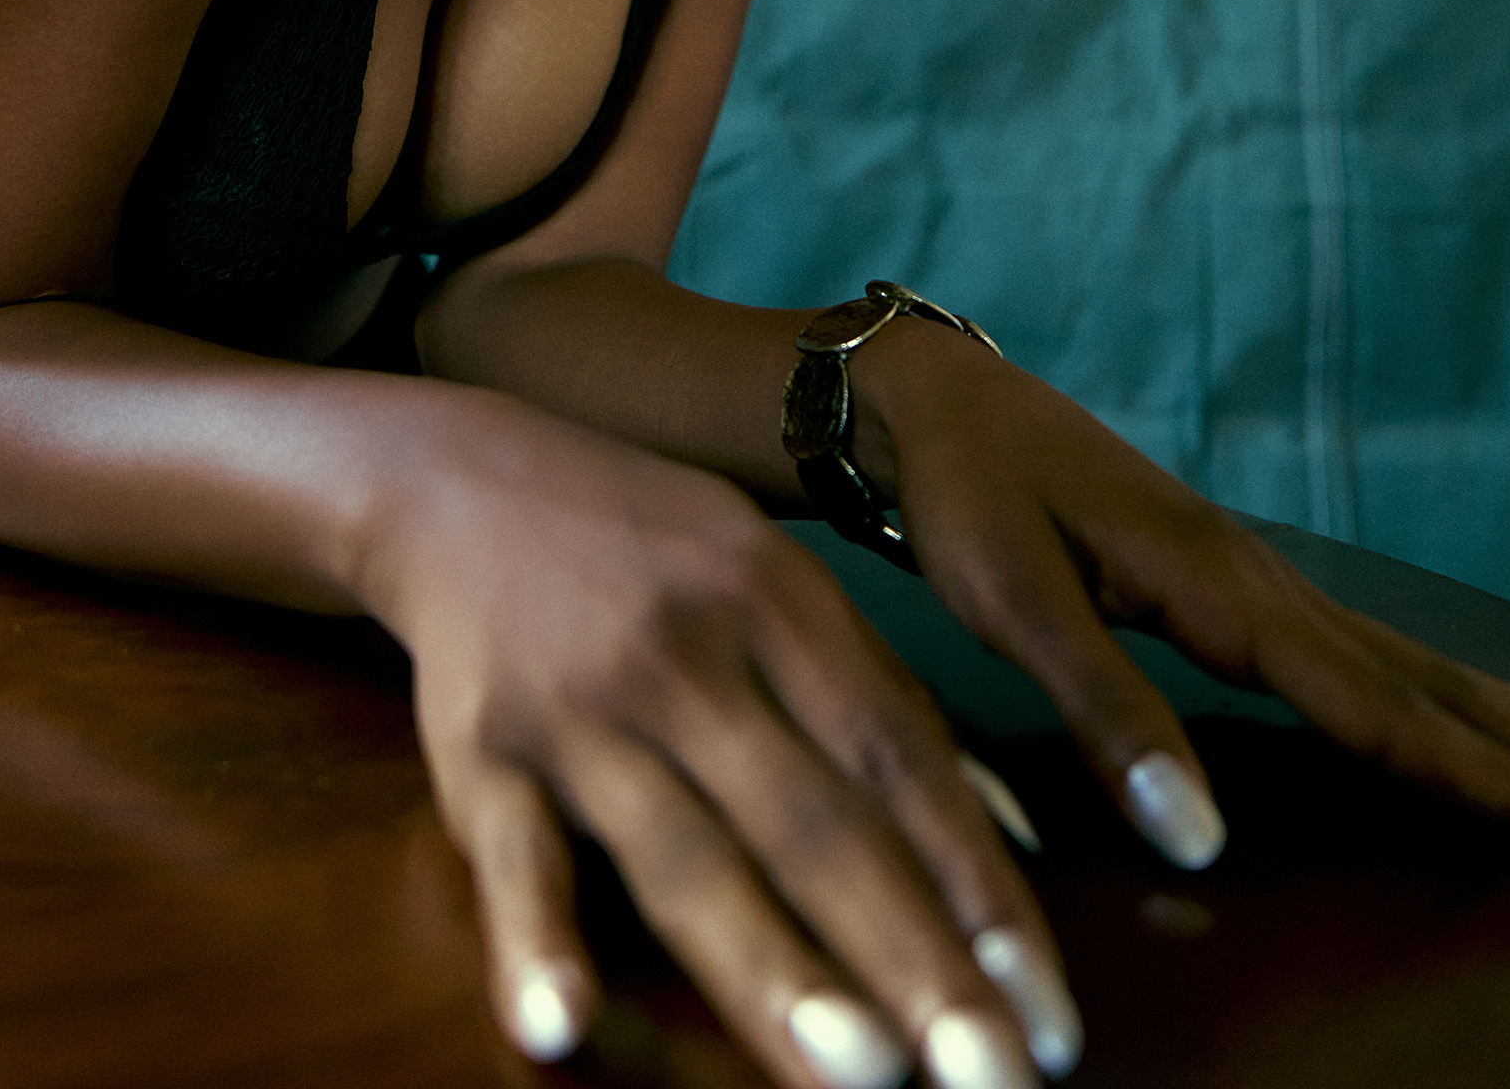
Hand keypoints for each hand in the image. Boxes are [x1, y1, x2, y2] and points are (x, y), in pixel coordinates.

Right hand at [358, 396, 1084, 1087]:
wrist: (462, 480)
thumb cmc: (654, 550)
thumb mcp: (777, 582)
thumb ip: (881, 699)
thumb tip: (1008, 832)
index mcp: (781, 604)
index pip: (902, 757)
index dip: (979, 882)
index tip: (1047, 1006)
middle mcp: (694, 655)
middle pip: (816, 824)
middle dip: (913, 958)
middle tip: (997, 1080)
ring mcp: (584, 709)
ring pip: (689, 856)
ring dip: (775, 972)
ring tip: (860, 1078)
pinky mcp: (480, 754)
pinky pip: (513, 860)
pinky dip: (534, 944)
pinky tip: (562, 1027)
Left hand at [857, 325, 1509, 889]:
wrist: (923, 395)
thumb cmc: (962, 493)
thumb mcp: (1012, 597)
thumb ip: (1106, 708)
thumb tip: (1201, 838)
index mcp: (1232, 594)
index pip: (1401, 721)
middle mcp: (1273, 587)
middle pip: (1459, 697)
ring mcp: (1263, 583)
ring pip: (1436, 676)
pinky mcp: (1237, 586)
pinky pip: (1384, 659)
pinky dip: (1469, 699)